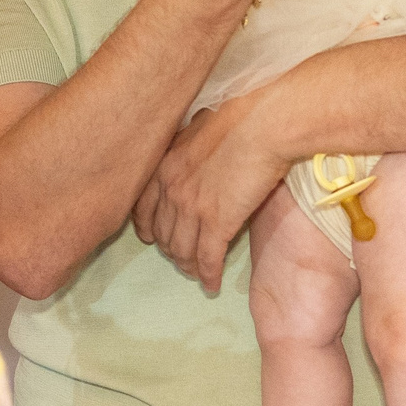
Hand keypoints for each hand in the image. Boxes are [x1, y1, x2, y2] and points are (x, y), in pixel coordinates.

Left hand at [130, 93, 289, 291]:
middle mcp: (171, 191)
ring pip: (182, 250)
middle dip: (170, 250)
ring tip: (196, 273)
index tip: (152, 238)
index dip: (148, 228)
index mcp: (164, 168)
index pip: (143, 209)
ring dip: (188, 266)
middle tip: (180, 258)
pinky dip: (209, 275)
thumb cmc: (238, 120)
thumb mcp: (197, 130)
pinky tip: (211, 285)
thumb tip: (191, 151)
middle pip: (163, 234)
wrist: (262, 126)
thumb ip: (187, 148)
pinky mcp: (218, 223)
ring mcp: (192, 209)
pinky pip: (208, 258)